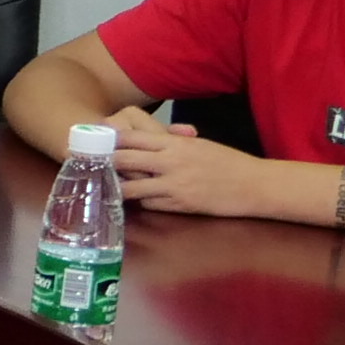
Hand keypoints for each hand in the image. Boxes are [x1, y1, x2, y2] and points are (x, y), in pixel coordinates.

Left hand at [102, 112, 259, 213]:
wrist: (255, 184)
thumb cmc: (228, 163)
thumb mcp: (199, 146)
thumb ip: (172, 144)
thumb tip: (146, 143)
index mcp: (175, 144)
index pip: (131, 138)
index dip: (110, 141)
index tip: (94, 143)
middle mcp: (170, 163)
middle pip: (124, 160)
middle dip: (104, 163)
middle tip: (89, 166)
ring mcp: (174, 186)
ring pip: (131, 187)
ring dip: (117, 187)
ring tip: (104, 188)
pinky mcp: (179, 205)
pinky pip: (149, 204)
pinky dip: (141, 202)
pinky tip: (136, 202)